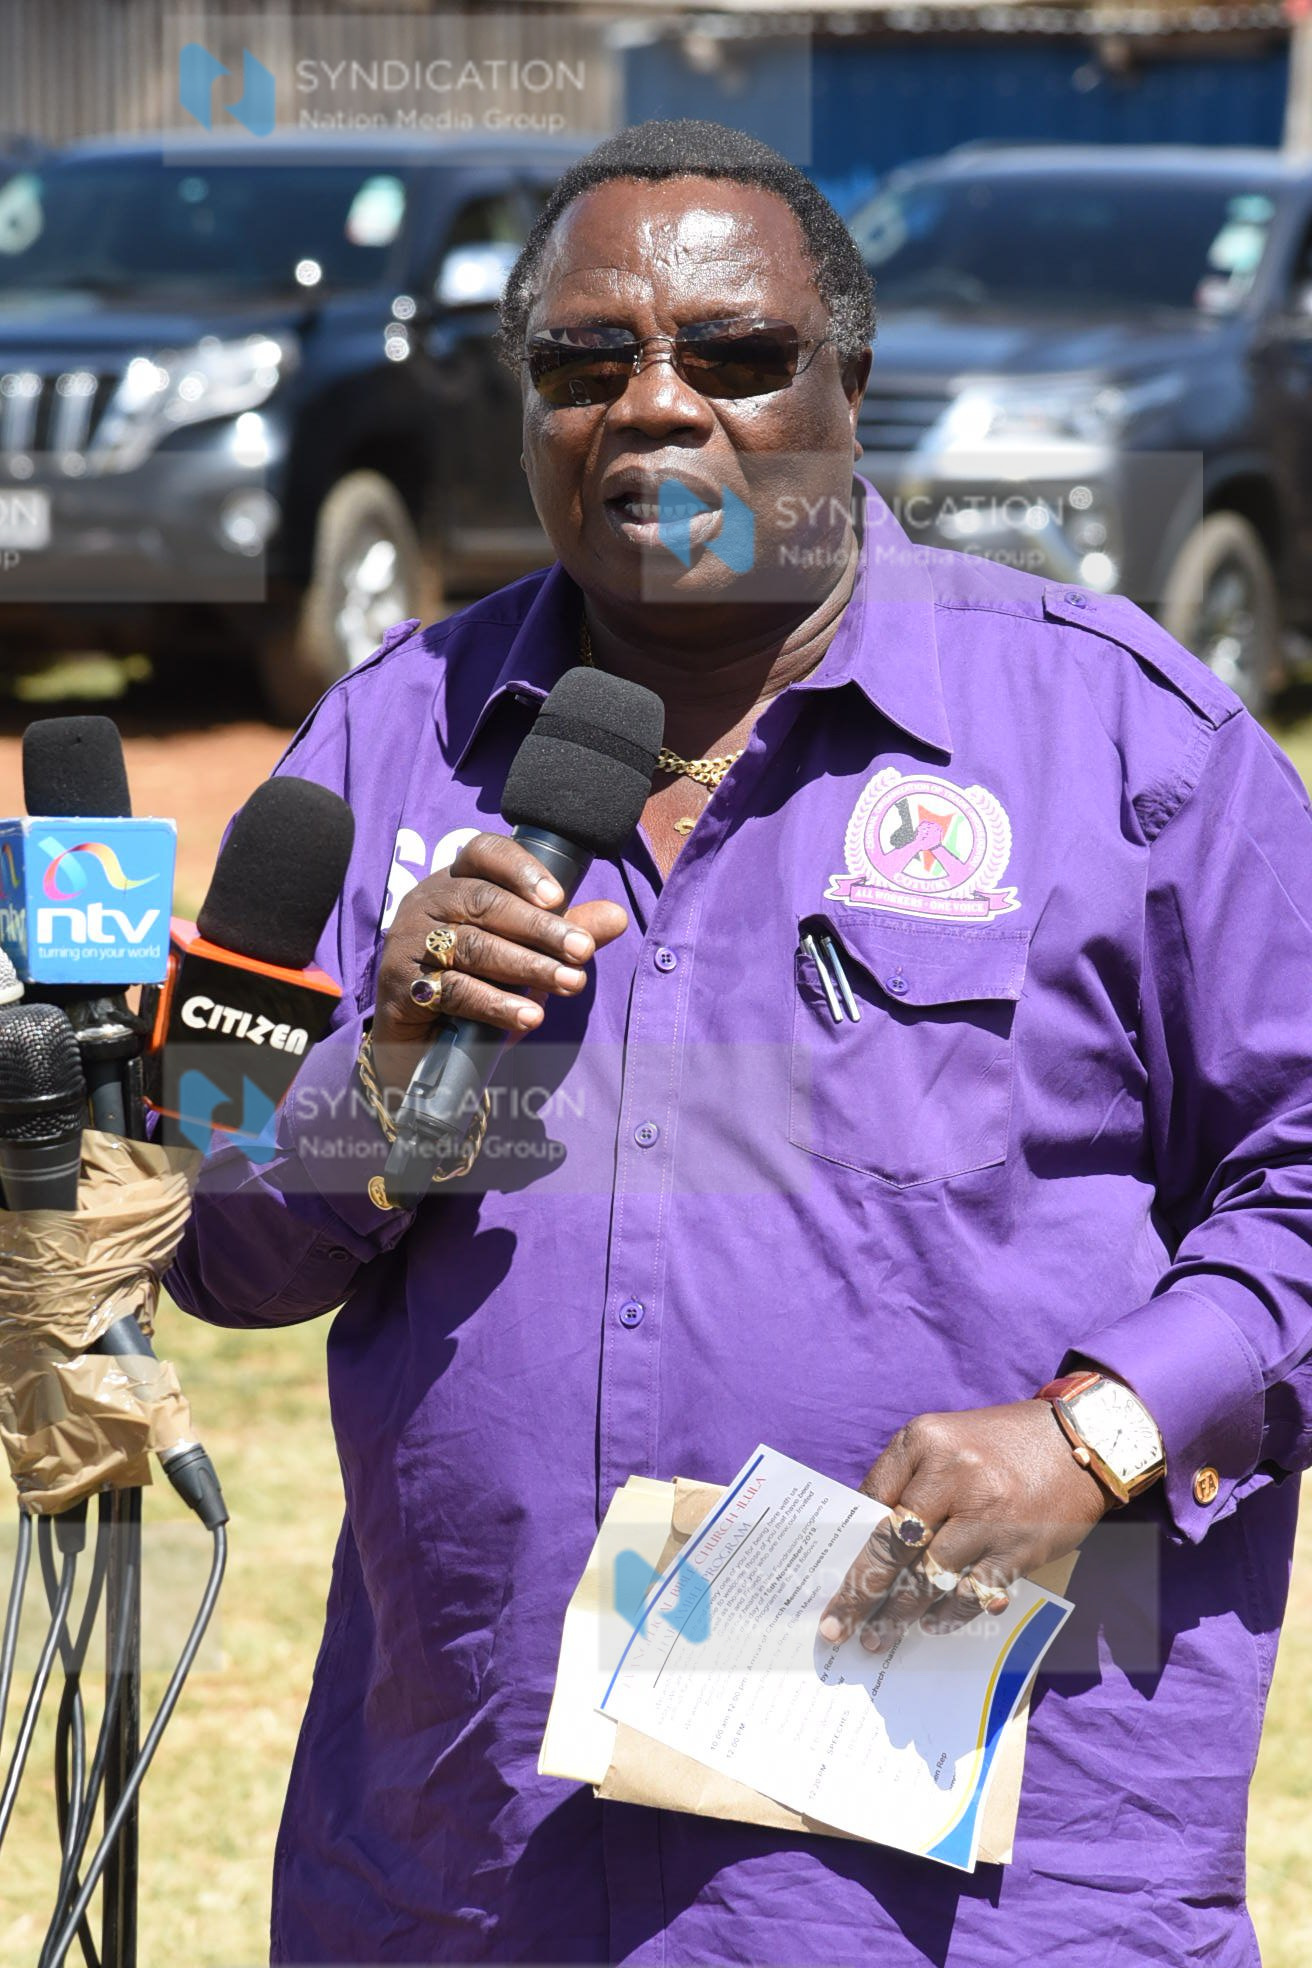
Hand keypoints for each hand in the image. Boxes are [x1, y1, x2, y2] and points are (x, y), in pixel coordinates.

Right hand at [372, 830, 627, 1092]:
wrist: (419, 1039)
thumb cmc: (477, 981)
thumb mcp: (524, 953)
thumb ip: (566, 931)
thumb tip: (617, 917)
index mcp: (456, 881)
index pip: (483, 853)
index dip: (520, 869)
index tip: (559, 897)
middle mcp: (427, 902)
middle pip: (484, 902)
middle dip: (540, 928)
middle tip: (583, 951)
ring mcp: (408, 943)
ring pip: (472, 946)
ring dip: (527, 966)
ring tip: (570, 983)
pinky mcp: (402, 986)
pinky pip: (454, 991)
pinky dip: (497, 1004)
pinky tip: (530, 1016)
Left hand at [817, 1400, 1111, 1654]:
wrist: (1078, 1441)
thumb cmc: (995, 1445)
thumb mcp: (941, 1441)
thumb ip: (904, 1482)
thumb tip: (862, 1541)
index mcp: (924, 1442)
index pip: (869, 1502)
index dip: (846, 1549)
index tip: (824, 1585)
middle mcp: (953, 1474)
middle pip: (892, 1545)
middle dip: (861, 1592)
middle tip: (837, 1627)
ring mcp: (989, 1513)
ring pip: (929, 1576)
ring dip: (900, 1615)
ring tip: (879, 1638)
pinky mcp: (1019, 1546)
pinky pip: (973, 1592)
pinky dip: (949, 1614)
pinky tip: (931, 1625)